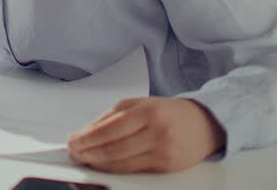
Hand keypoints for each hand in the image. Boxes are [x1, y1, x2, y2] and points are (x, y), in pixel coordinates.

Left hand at [68, 97, 226, 172]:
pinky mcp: (166, 167)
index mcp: (146, 112)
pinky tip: (102, 166)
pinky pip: (133, 170)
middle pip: (112, 149)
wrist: (204, 124)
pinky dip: (114, 169)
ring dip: (97, 163)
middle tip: (73, 152)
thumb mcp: (139, 104)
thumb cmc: (168, 112)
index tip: (72, 141)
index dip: (86, 138)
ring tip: (84, 159)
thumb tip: (86, 133)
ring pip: (121, 163)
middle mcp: (156, 132)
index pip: (108, 130)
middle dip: (87, 153)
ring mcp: (163, 152)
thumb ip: (111, 117)